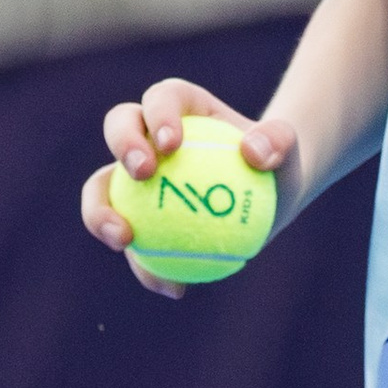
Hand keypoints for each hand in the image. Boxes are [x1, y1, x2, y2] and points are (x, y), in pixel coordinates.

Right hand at [80, 77, 297, 299]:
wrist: (270, 195)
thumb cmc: (276, 161)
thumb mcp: (288, 148)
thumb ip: (278, 141)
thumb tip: (252, 153)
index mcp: (180, 107)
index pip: (161, 99)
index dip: (158, 114)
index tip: (172, 144)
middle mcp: (148, 135)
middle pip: (119, 128)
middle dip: (122, 146)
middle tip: (143, 175)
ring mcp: (136, 178)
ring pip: (102, 188)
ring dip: (100, 213)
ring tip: (125, 240)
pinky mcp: (136, 218)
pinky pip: (134, 244)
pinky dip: (147, 268)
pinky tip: (173, 288)